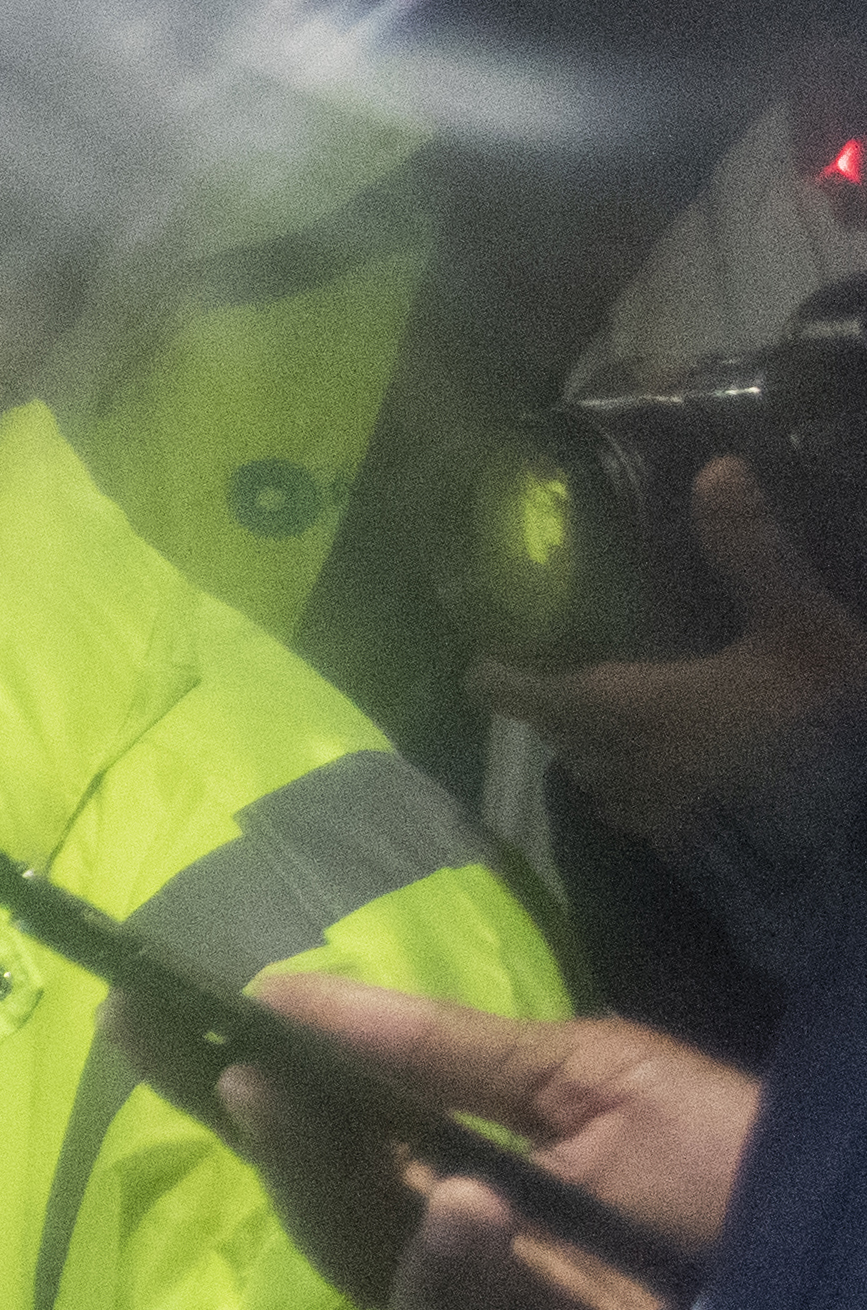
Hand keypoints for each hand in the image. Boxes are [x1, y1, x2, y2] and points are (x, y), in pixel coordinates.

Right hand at [164, 975, 757, 1309]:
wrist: (843, 1288)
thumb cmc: (748, 1169)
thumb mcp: (599, 1077)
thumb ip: (446, 1050)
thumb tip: (287, 991)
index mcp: (471, 1165)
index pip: (326, 1122)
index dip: (230, 1077)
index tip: (136, 1013)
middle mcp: (461, 1248)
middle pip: (320, 1199)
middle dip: (259, 1130)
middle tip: (215, 1063)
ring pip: (357, 1267)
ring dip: (328, 1187)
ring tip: (299, 1104)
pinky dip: (445, 1274)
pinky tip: (465, 1211)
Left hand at [473, 458, 866, 844]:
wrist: (859, 827)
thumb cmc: (825, 719)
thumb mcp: (799, 624)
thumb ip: (752, 552)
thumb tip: (717, 469)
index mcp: (631, 708)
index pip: (532, 694)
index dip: (499, 678)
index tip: (480, 663)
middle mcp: (621, 763)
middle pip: (558, 733)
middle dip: (550, 706)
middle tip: (556, 672)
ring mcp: (649, 810)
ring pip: (591, 773)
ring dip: (588, 744)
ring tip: (607, 713)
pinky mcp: (681, 840)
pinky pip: (632, 806)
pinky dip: (629, 778)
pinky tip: (666, 759)